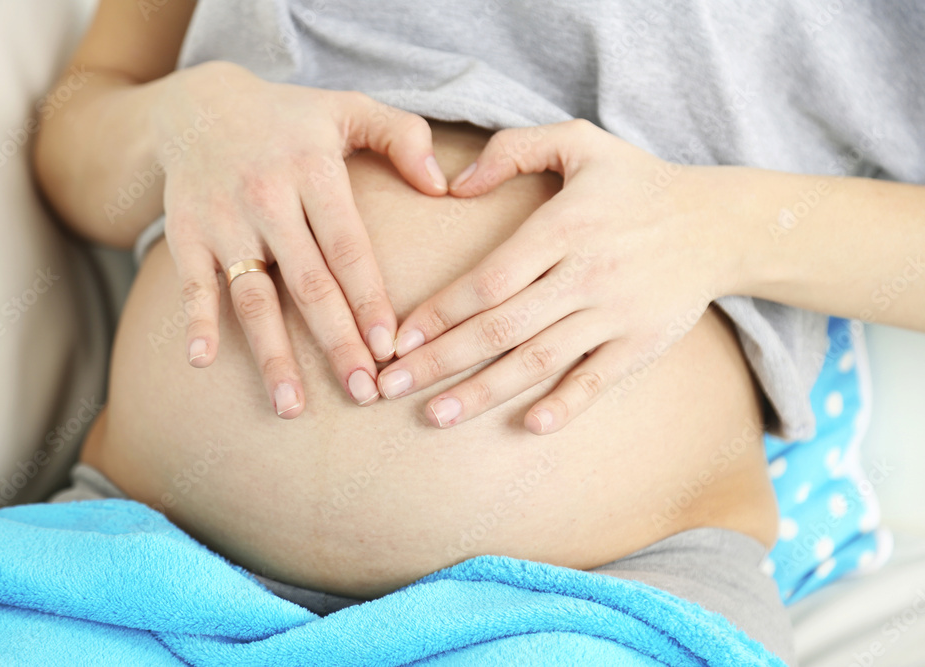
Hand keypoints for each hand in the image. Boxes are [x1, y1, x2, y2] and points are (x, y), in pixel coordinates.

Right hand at [155, 61, 447, 415]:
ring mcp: (223, 220)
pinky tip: (204, 363)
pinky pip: (192, 285)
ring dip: (272, 354)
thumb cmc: (290, 117)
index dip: (369, 298)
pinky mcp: (186, 235)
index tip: (391, 347)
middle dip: (336, 343)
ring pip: (252, 297)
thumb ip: (404, 137)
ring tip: (291, 407)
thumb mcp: (350, 106)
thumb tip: (444, 187)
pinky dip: (196, 322)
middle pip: (307, 284)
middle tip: (363, 392)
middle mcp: (267, 198)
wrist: (196, 105)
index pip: (348, 246)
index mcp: (313, 171)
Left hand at [376, 120, 738, 433]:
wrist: (718, 223)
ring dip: (483, 393)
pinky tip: (527, 427)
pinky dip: (565, 406)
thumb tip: (453, 184)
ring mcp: (616, 314)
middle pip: (500, 328)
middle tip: (388, 387)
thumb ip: (512, 149)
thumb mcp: (578, 141)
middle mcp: (587, 275)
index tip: (398, 339)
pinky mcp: (641, 344)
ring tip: (435, 417)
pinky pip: (598, 382)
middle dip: (440, 362)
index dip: (439, 313)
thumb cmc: (635, 183)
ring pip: (538, 361)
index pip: (488, 279)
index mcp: (564, 227)